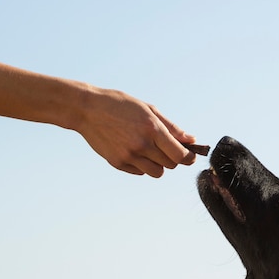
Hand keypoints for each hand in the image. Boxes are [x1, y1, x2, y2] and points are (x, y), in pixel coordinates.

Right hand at [76, 88, 196, 177]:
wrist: (87, 110)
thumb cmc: (120, 105)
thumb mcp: (148, 109)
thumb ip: (171, 127)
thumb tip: (190, 139)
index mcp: (152, 129)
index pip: (179, 154)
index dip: (189, 157)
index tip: (190, 156)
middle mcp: (142, 145)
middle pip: (170, 165)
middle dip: (173, 158)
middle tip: (167, 148)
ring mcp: (129, 156)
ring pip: (157, 172)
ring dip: (158, 164)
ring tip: (150, 150)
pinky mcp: (118, 163)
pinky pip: (140, 172)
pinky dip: (142, 165)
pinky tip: (133, 150)